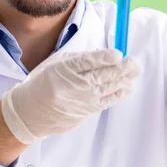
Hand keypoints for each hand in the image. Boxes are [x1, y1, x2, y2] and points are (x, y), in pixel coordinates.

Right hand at [1, 49, 141, 144]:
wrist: (30, 113)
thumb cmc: (43, 83)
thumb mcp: (56, 64)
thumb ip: (79, 59)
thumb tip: (104, 56)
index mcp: (64, 70)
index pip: (87, 62)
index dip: (104, 58)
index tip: (118, 53)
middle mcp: (74, 85)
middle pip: (103, 75)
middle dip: (122, 68)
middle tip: (135, 62)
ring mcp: (82, 100)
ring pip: (108, 88)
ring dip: (125, 79)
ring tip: (136, 71)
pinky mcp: (86, 112)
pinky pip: (106, 101)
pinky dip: (119, 93)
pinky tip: (128, 86)